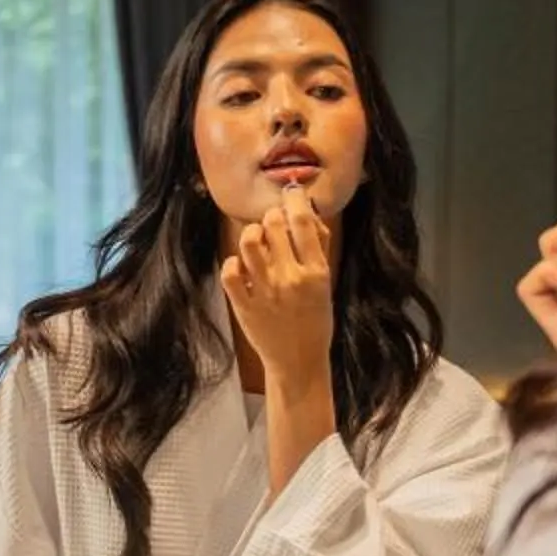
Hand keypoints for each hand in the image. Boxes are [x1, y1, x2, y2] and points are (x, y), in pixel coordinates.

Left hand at [221, 186, 336, 392]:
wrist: (299, 361)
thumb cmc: (315, 319)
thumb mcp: (326, 282)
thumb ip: (318, 246)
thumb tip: (306, 212)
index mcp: (316, 272)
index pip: (302, 221)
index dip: (294, 199)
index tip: (291, 193)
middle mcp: (290, 278)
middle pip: (273, 224)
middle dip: (272, 217)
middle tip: (274, 226)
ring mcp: (265, 292)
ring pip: (249, 241)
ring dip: (252, 234)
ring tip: (257, 243)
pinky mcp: (244, 305)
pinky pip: (230, 269)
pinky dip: (234, 263)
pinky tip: (243, 268)